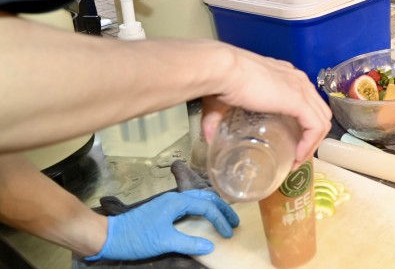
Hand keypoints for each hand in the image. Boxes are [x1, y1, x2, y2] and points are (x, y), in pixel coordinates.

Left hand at [86, 190, 238, 260]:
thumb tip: (210, 245)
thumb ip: (189, 242)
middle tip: (234, 222)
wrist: (109, 237)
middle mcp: (175, 198)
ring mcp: (168, 203)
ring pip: (198, 199)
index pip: (206, 207)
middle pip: (206, 198)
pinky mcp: (163, 210)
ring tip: (223, 219)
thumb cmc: (136, 238)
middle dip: (222, 209)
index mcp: (177, 202)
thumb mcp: (164, 242)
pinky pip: (189, 205)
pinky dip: (202, 211)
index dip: (220, 220)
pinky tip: (203, 219)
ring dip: (212, 208)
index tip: (229, 233)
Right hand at [201, 47, 331, 166]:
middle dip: (311, 136)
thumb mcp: (222, 102)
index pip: (306, 100)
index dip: (301, 123)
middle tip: (295, 155)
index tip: (289, 143)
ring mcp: (302, 89)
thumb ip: (217, 119)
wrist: (223, 70)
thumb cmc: (220, 81)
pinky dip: (310, 144)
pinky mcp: (300, 100)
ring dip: (312, 143)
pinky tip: (297, 156)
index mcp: (285, 77)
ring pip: (322, 119)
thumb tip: (208, 138)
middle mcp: (298, 80)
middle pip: (318, 111)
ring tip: (297, 160)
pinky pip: (316, 126)